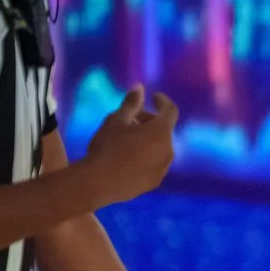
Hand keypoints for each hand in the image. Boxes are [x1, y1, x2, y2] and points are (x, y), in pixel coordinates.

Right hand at [83, 86, 178, 205]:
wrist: (98, 182)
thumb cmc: (107, 146)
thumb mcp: (116, 120)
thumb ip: (131, 103)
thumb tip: (139, 87)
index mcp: (161, 133)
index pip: (170, 111)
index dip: (163, 101)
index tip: (155, 97)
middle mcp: (168, 152)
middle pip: (163, 130)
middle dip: (149, 121)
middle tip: (130, 119)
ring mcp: (162, 169)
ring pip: (159, 147)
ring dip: (147, 139)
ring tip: (126, 138)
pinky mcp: (154, 182)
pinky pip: (154, 163)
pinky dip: (146, 155)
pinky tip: (127, 156)